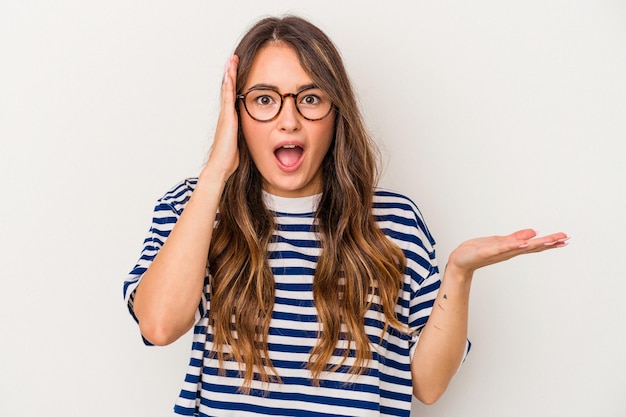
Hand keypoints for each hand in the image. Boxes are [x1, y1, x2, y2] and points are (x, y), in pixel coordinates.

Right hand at [201, 55, 239, 183]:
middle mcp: (226, 115)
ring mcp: (225, 115)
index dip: (235, 84)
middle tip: (233, 59)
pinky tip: (230, 73)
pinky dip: (229, 83)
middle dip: (231, 74)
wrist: (221, 166)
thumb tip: (259, 136)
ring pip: (227, 89)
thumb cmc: (231, 159)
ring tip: (232, 59)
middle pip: (228, 89)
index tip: (238, 72)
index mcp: (231, 120)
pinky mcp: (227, 117)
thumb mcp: (243, 143)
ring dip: (229, 74)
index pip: (233, 97)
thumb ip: (247, 135)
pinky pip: (228, 96)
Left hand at [447, 229, 568, 278]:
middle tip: (564, 239)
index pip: (533, 245)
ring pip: (519, 247)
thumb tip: (533, 233)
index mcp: (511, 248)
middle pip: (531, 247)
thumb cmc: (477, 251)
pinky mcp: (486, 252)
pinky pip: (501, 249)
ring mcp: (498, 252)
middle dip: (548, 243)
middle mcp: (508, 252)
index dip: (549, 242)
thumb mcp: (499, 242)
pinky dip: (511, 246)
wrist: (459, 261)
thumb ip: (515, 238)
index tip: (565, 238)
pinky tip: (522, 243)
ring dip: (534, 244)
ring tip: (548, 240)